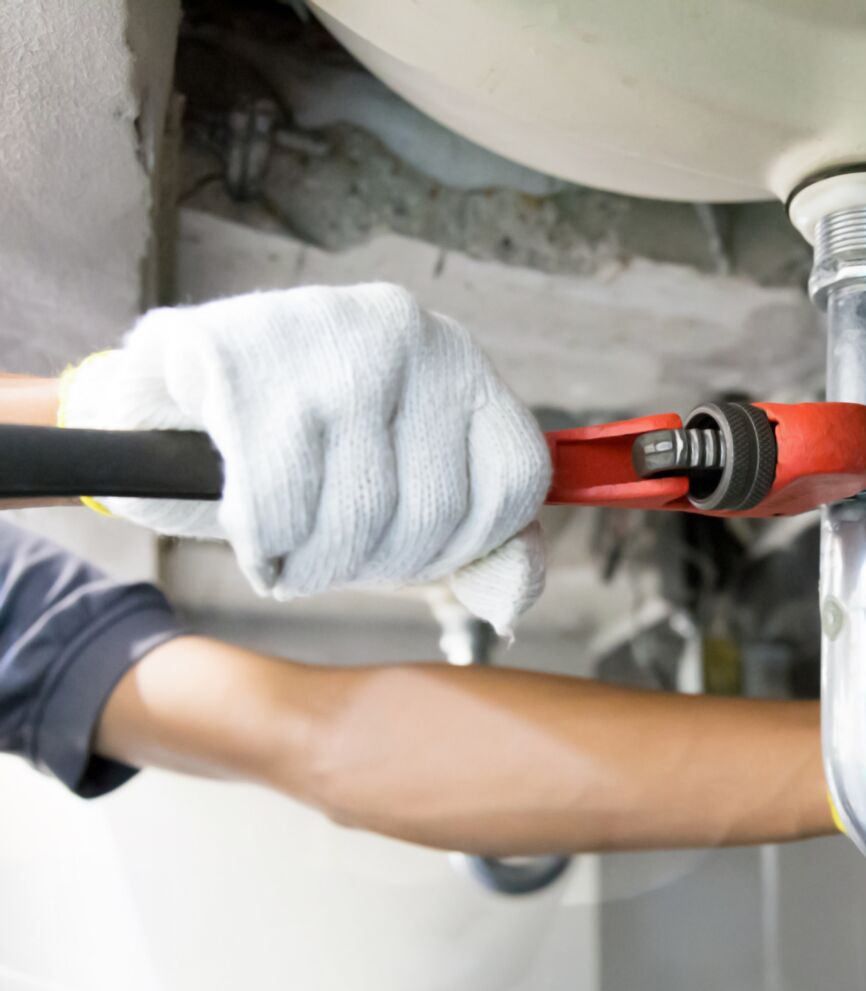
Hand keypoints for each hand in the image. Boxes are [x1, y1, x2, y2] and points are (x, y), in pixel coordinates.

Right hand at [60, 284, 549, 631]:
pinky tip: (254, 531)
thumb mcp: (407, 481)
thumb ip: (481, 544)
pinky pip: (277, 509)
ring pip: (356, 516)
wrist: (178, 383)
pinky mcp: (243, 361)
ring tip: (293, 551)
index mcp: (463, 362)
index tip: (414, 556)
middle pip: (435, 511)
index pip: (516, 481)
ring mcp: (327, 340)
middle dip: (379, 564)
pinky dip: (264, 546)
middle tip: (334, 559)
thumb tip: (510, 607)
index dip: (468, 546)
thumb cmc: (311, 447)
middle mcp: (410, 336)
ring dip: (316, 566)